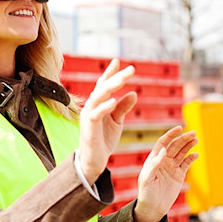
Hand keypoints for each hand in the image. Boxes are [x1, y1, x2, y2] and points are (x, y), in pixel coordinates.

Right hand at [78, 58, 136, 182]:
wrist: (94, 160)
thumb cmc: (103, 140)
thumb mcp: (117, 122)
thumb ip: (123, 107)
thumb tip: (134, 93)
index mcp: (98, 104)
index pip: (104, 85)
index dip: (110, 73)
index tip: (119, 61)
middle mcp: (91, 107)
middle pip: (103, 87)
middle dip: (116, 77)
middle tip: (131, 69)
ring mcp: (88, 116)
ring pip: (98, 97)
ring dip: (111, 87)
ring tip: (123, 79)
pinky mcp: (89, 127)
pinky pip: (96, 114)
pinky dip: (104, 107)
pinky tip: (114, 100)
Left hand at [133, 126, 198, 221]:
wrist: (153, 207)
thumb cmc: (146, 193)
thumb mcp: (146, 179)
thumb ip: (154, 165)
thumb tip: (163, 151)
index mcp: (153, 159)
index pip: (163, 143)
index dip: (170, 135)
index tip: (179, 128)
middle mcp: (163, 161)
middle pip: (175, 146)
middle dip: (183, 139)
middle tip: (193, 133)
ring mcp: (172, 167)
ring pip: (181, 153)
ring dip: (188, 145)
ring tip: (195, 139)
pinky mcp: (179, 175)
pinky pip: (186, 164)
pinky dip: (191, 158)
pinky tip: (196, 155)